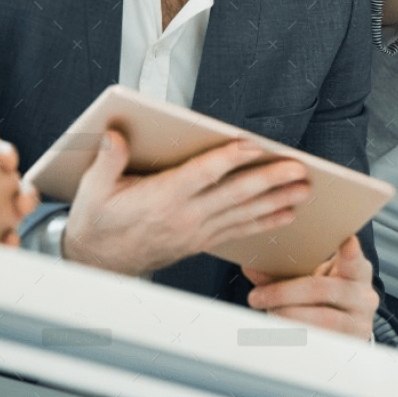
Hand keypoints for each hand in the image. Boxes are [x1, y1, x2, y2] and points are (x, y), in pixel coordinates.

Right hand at [61, 131, 310, 276]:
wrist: (98, 263)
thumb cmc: (97, 221)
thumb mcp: (93, 189)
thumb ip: (107, 160)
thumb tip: (115, 134)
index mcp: (160, 199)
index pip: (202, 174)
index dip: (228, 158)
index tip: (253, 145)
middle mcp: (184, 216)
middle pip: (235, 195)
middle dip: (270, 181)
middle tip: (299, 170)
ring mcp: (196, 232)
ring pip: (244, 214)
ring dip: (277, 201)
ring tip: (305, 190)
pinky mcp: (200, 242)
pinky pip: (239, 231)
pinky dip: (264, 222)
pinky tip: (286, 214)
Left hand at [244, 235, 377, 340]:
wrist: (345, 325)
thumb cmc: (325, 293)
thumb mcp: (311, 277)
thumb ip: (282, 270)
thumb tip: (250, 264)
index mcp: (357, 270)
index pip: (355, 259)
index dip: (351, 252)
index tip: (347, 240)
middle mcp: (364, 295)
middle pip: (323, 289)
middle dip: (284, 293)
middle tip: (256, 297)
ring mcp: (360, 322)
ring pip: (322, 319)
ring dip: (288, 315)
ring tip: (268, 313)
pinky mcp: (350, 343)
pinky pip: (320, 339)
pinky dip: (295, 334)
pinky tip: (280, 330)